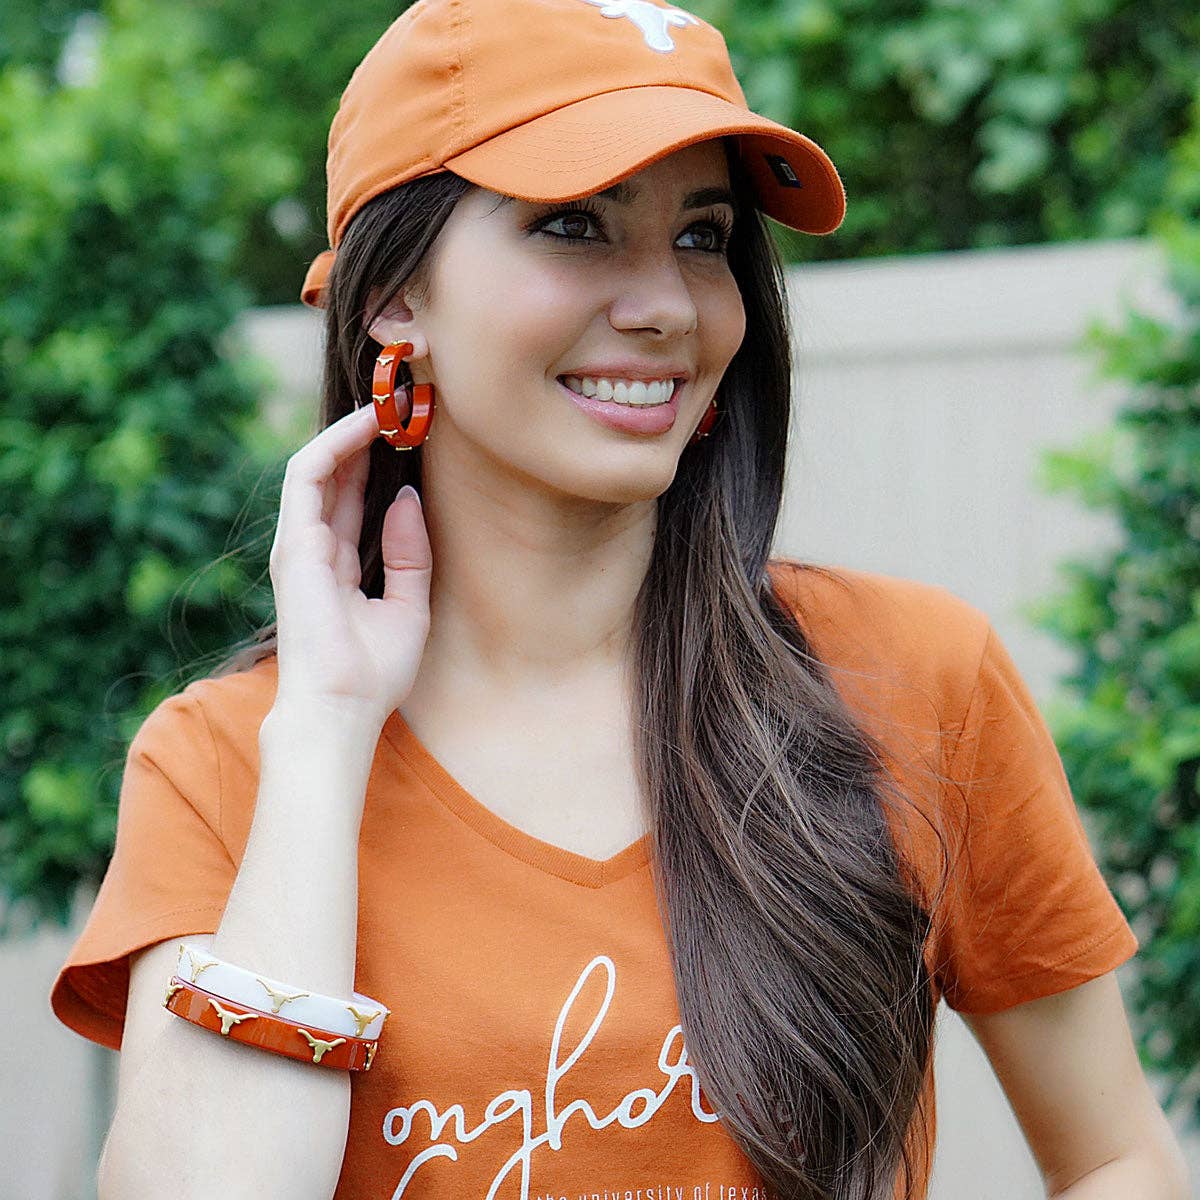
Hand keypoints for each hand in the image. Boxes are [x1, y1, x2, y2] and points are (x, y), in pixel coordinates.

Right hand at [268, 404, 431, 726]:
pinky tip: (369, 423)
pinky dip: (335, 443)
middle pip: (337, 478)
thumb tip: (406, 498)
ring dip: (352, 430)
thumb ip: (410, 554)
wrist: (342, 709)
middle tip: (403, 402)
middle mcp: (316, 549)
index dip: (379, 463)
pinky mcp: (293, 541)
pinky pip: (307, 475)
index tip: (412, 433)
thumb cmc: (374, 673)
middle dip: (367, 437)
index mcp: (340, 567)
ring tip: (390, 400)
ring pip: (319, 466)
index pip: (354, 500)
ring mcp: (299, 543)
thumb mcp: (409, 606)